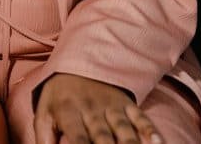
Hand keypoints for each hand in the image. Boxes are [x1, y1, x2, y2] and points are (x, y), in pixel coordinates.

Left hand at [34, 73, 160, 143]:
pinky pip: (141, 117)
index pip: (76, 139)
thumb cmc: (58, 99)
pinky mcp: (126, 104)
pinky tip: (157, 143)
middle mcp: (91, 110)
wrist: (76, 65)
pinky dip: (149, 130)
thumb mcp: (43, 115)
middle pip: (102, 138)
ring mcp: (111, 106)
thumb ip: (43, 139)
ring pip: (124, 130)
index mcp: (67, 113)